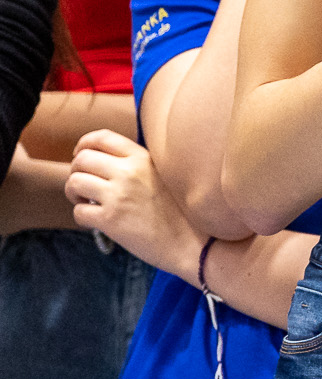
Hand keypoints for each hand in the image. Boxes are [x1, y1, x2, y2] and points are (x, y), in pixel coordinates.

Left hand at [66, 131, 202, 280]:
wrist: (191, 240)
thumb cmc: (179, 209)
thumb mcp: (163, 173)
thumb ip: (138, 163)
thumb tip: (107, 159)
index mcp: (143, 157)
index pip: (102, 138)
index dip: (84, 145)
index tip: (81, 155)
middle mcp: (129, 171)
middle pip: (82, 159)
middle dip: (76, 172)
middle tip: (84, 185)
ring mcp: (118, 195)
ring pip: (74, 183)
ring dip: (74, 193)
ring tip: (87, 202)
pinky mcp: (110, 219)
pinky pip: (79, 212)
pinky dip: (82, 216)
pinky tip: (96, 220)